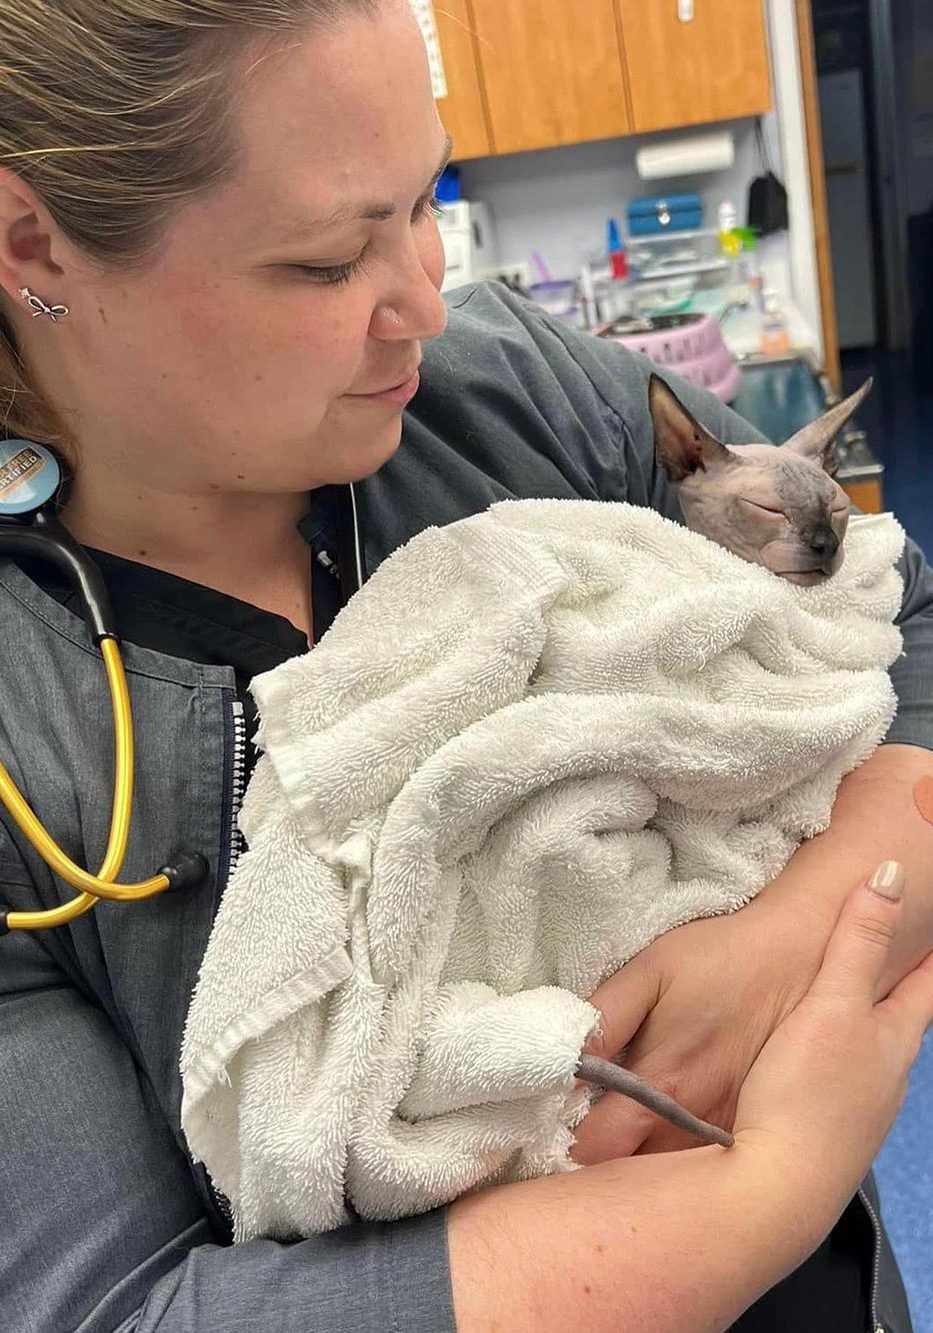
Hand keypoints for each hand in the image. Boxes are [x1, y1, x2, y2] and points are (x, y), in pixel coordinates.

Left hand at [572, 889, 825, 1164]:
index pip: (593, 1151)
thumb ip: (603, 1019)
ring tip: (604, 1162)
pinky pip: (706, 1178)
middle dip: (591, 1178)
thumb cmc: (721, 958)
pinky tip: (655, 1163)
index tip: (539, 1135)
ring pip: (670, 1189)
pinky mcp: (751, 1134)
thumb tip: (557, 1064)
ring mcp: (728, 1137)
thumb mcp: (652, 970)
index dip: (559, 1150)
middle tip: (560, 1156)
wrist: (803, 955)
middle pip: (629, 1184)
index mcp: (662, 1085)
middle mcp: (694, 1126)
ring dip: (635, 1183)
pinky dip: (677, 1179)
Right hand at [734, 863, 932, 1203]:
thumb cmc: (807, 1094)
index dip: (931, 957)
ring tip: (850, 1007)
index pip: (924, 986)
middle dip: (902, 990)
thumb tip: (893, 875)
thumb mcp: (832, 1005)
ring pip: (869, 1055)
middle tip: (900, 960)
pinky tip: (810, 1066)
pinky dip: (833, 1061)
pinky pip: (838, 1083)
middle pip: (901, 1021)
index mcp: (892, 1039)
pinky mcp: (823, 1132)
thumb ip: (859, 942)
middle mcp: (884, 1076)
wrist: (775, 1191)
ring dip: (865, 1028)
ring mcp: (857, 1110)